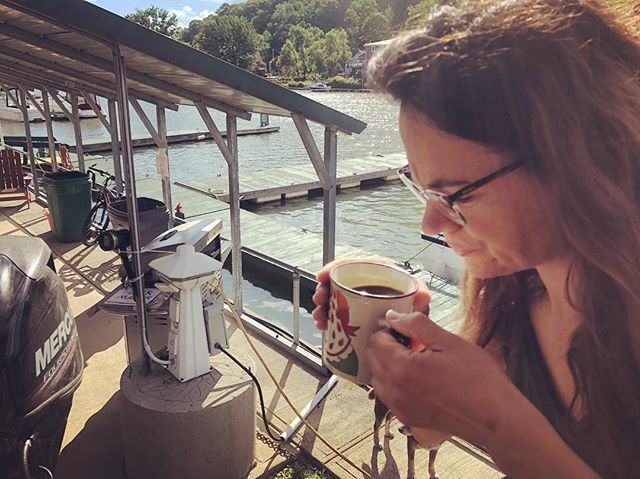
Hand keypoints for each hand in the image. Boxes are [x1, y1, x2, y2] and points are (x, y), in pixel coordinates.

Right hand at [311, 257, 430, 329]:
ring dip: (323, 307)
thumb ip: (421, 292)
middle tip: (319, 300)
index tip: (322, 276)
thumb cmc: (415, 302)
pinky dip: (329, 319)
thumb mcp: (418, 294)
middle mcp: (365, 284)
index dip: (334, 268)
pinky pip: (338, 314)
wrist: (414, 326)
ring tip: (320, 317)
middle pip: (339, 283)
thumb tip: (422, 296)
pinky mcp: (355, 315)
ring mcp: (358, 300)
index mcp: (377, 272)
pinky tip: (324, 326)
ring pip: (335, 299)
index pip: (352, 264)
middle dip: (324, 290)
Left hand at [366, 310, 521, 446]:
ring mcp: (400, 407)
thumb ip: (415, 324)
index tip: (409, 331)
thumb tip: (393, 316)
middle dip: (388, 346)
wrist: (496, 418)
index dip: (391, 330)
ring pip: (378, 377)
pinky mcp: (408, 417)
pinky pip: (389, 394)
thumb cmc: (479, 380)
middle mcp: (394, 391)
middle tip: (415, 343)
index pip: (375, 341)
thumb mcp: (448, 341)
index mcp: (402, 369)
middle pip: (373, 359)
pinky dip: (397, 382)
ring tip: (419, 360)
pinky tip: (422, 378)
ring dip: (391, 365)